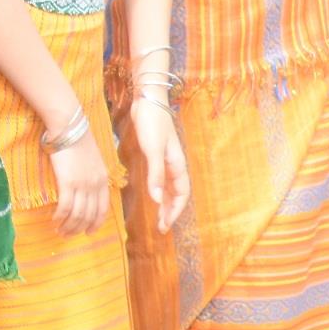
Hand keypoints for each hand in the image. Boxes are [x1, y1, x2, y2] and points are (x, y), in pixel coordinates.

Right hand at [48, 120, 109, 236]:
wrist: (69, 128)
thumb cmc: (78, 141)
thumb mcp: (93, 160)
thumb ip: (92, 176)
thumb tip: (85, 189)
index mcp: (103, 180)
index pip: (103, 209)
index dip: (96, 223)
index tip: (88, 232)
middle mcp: (95, 185)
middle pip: (89, 215)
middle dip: (79, 229)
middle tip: (68, 234)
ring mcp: (82, 184)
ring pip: (77, 214)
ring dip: (68, 226)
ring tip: (60, 231)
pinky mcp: (67, 182)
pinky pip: (65, 206)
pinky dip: (60, 216)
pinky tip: (54, 219)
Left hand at [127, 97, 189, 230]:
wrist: (147, 100)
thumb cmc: (152, 123)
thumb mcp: (153, 150)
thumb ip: (155, 174)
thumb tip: (158, 199)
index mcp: (177, 165)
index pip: (181, 195)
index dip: (174, 211)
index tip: (164, 226)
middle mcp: (174, 164)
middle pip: (177, 194)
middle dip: (170, 212)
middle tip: (161, 229)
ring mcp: (166, 159)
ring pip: (170, 187)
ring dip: (165, 203)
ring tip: (158, 217)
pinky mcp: (157, 153)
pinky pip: (162, 178)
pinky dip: (159, 190)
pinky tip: (154, 196)